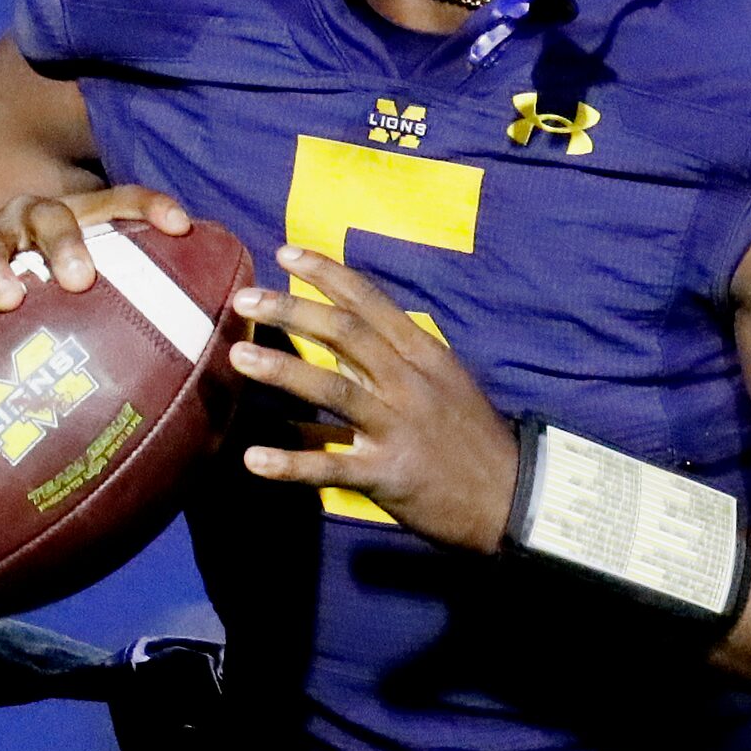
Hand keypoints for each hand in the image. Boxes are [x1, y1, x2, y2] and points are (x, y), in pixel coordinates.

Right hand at [0, 185, 189, 344]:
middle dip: (66, 245)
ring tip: (6, 300)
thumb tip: (207, 343)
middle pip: (50, 216)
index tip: (181, 225)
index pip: (119, 201)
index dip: (150, 207)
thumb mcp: (91, 280)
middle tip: (80, 281)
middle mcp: (28, 219)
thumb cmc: (51, 284)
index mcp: (75, 216)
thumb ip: (141, 300)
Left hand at [229, 246, 518, 554]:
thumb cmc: (472, 438)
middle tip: (245, 297)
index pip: (370, 302)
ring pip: (334, 391)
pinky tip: (253, 459)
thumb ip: (391, 361)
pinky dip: (291, 463)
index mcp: (423, 355)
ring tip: (238, 356)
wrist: (512, 497)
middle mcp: (409, 384)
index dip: (327, 274)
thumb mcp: (443, 384)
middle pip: (345, 334)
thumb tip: (334, 342)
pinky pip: (331, 467)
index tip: (287, 253)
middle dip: (293, 310)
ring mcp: (398, 428)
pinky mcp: (388, 475)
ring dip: (283, 371)